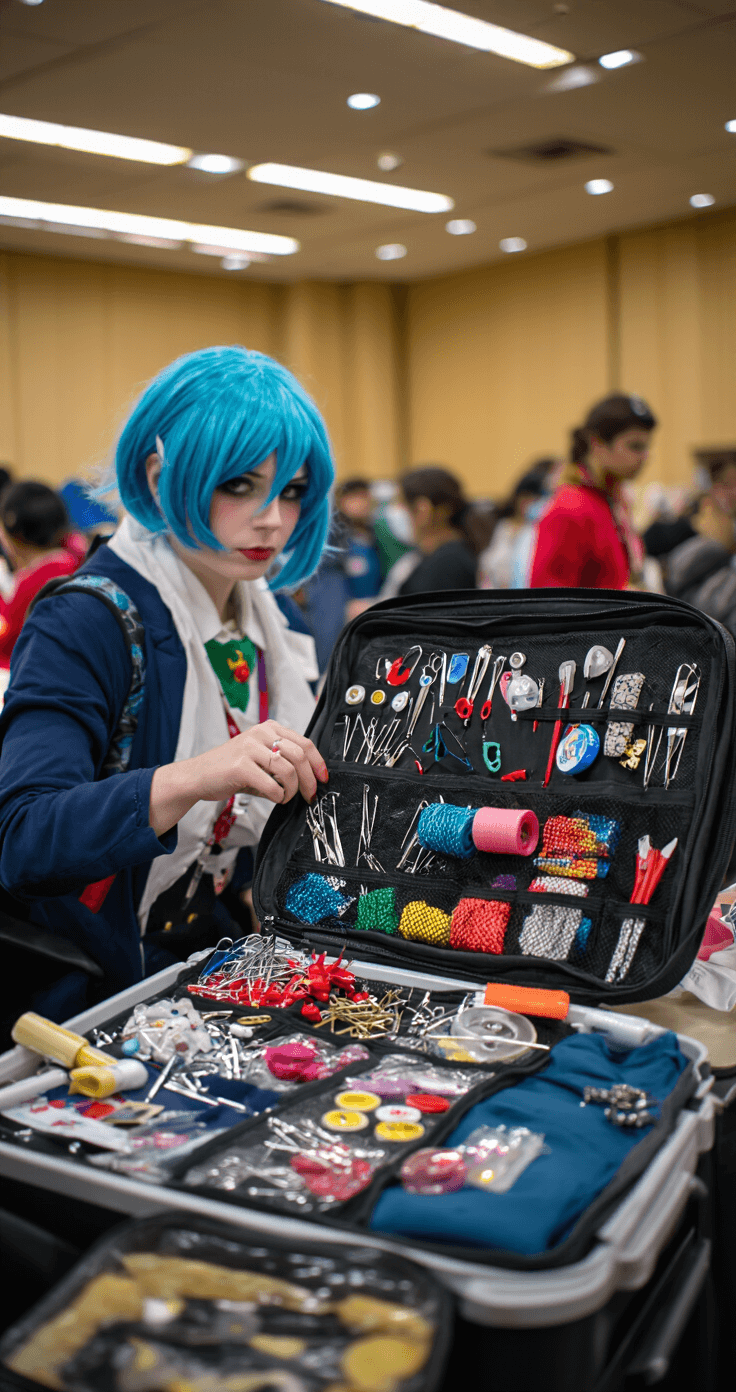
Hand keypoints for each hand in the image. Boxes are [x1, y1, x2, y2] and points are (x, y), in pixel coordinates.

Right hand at [149, 720, 327, 837]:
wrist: (199, 776)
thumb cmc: (232, 770)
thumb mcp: (260, 757)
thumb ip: (283, 761)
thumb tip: (312, 778)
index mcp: (269, 728)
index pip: (305, 743)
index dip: (318, 763)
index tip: (323, 779)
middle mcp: (260, 733)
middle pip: (300, 756)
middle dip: (309, 780)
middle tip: (309, 796)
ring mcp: (249, 748)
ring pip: (288, 770)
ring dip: (292, 790)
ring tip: (285, 797)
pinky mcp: (240, 766)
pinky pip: (271, 785)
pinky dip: (278, 796)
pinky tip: (274, 798)